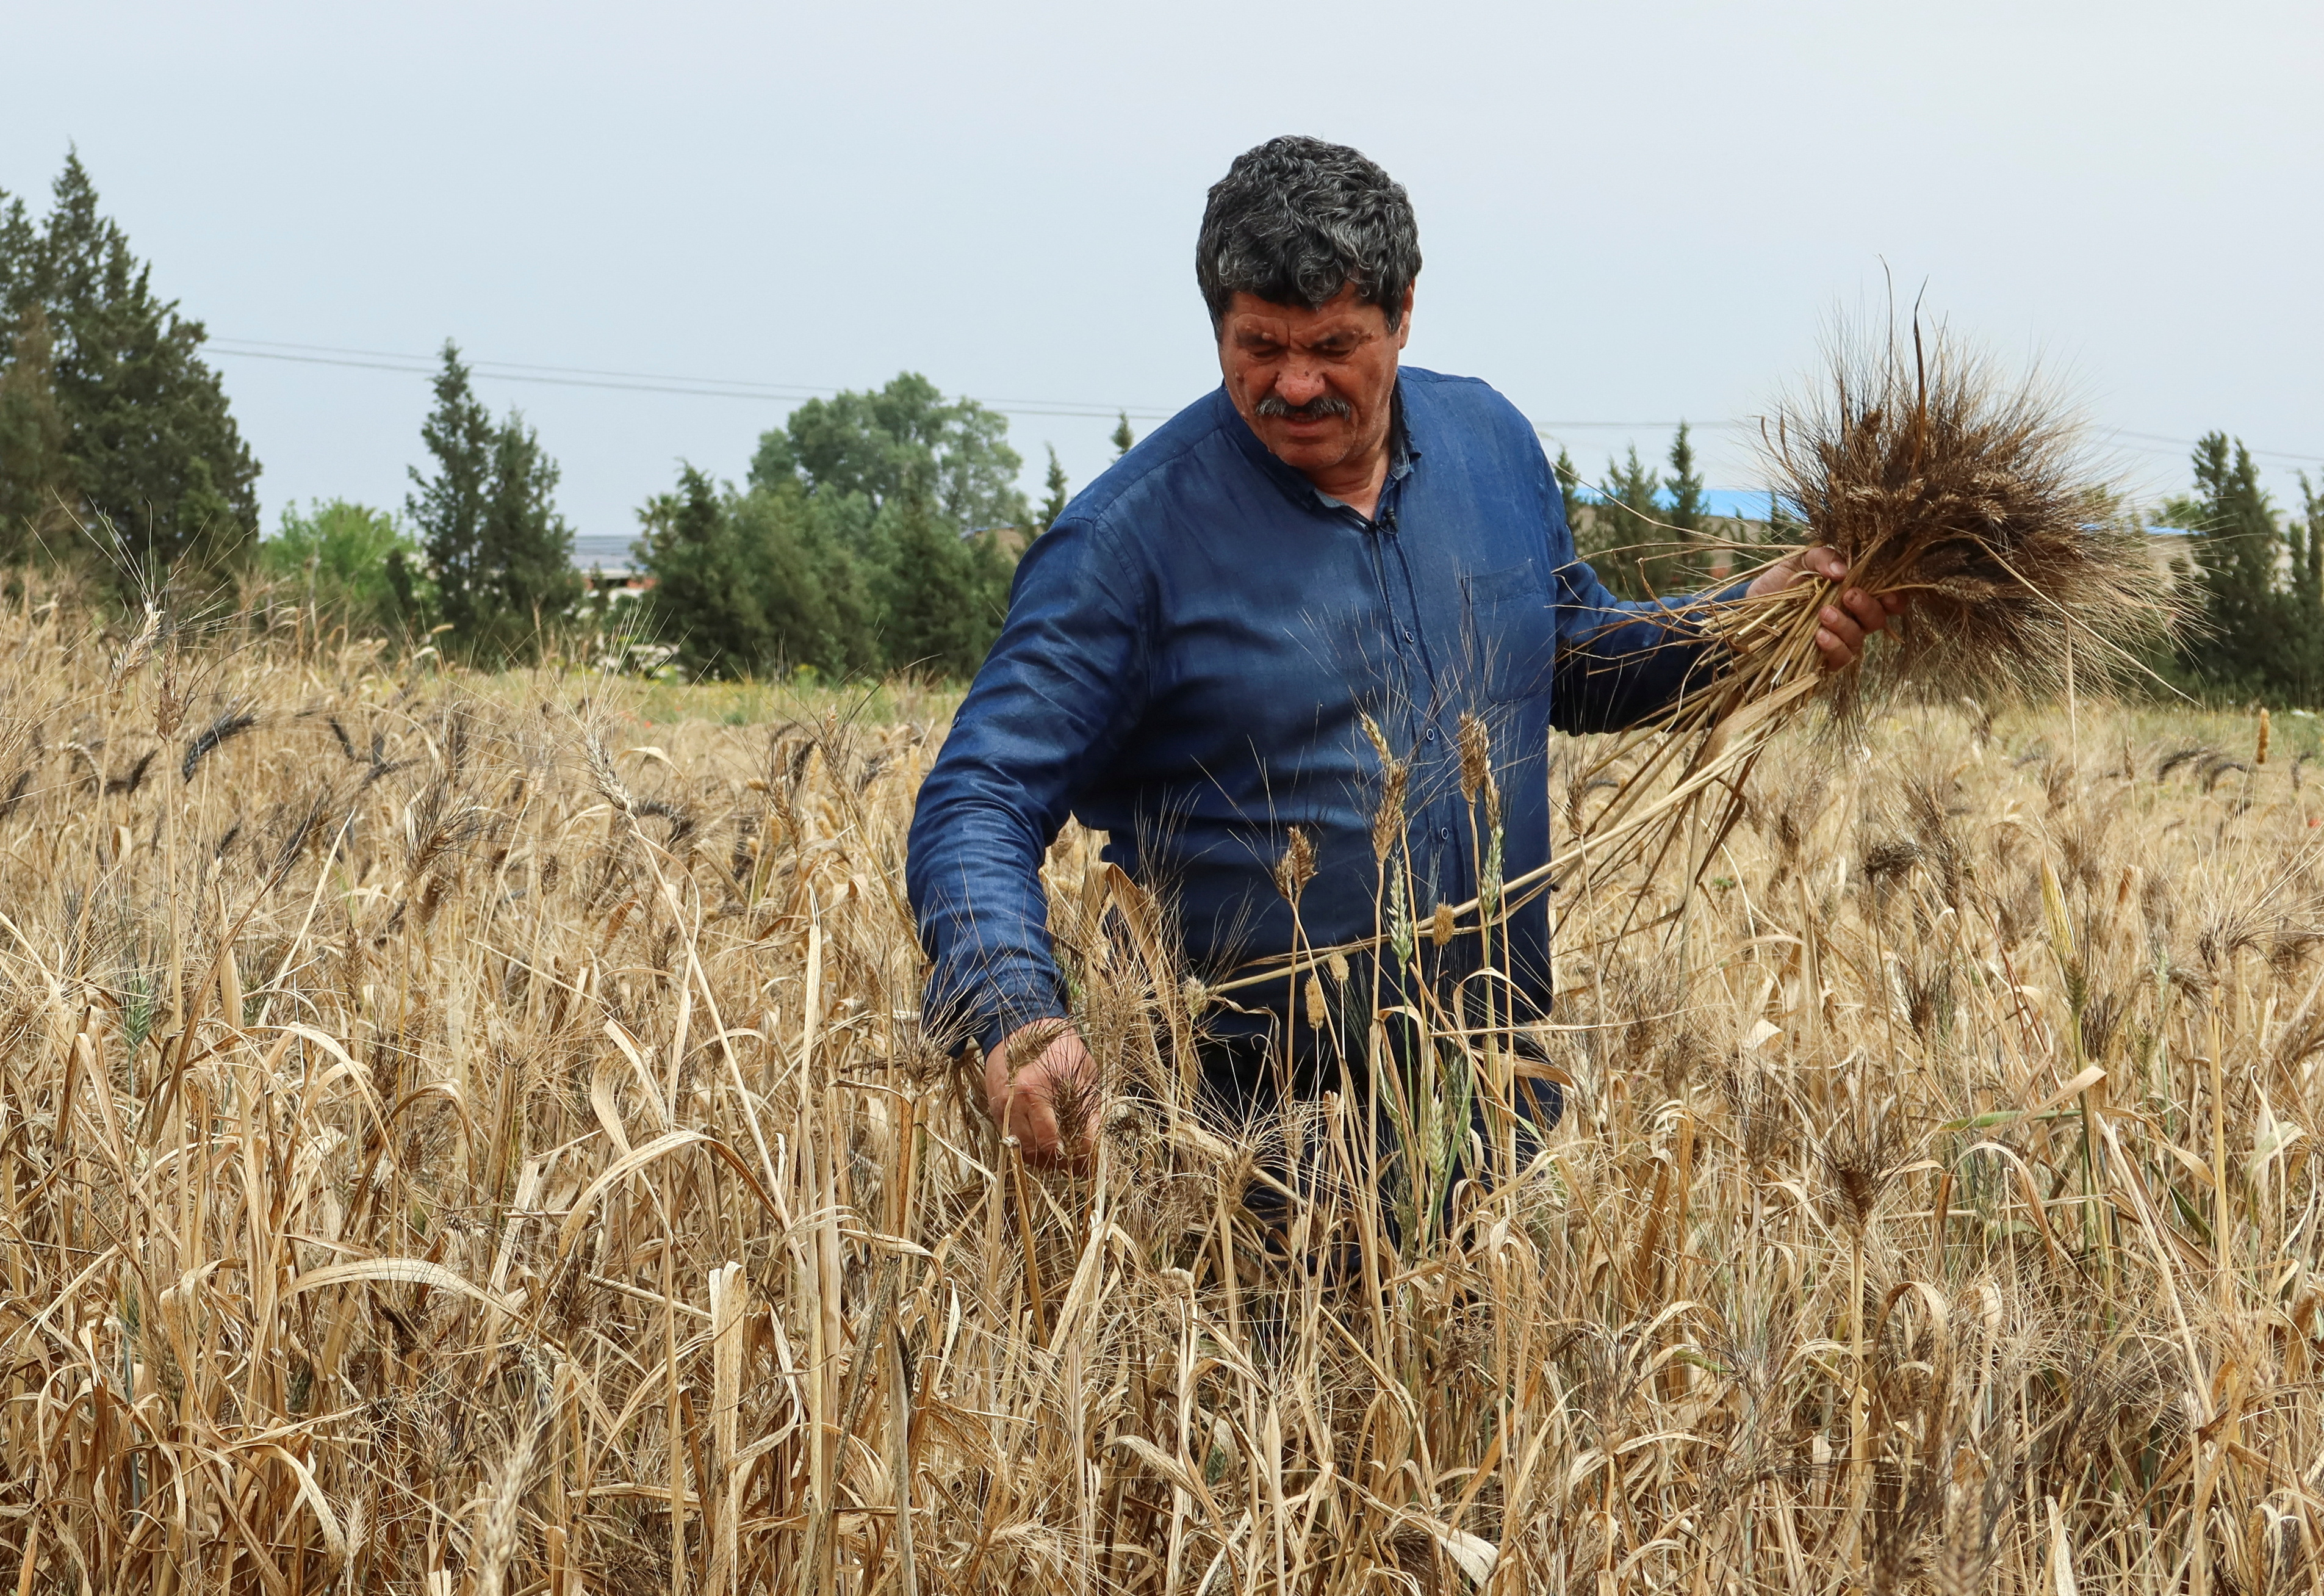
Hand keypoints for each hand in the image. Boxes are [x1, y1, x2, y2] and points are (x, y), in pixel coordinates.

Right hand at [984, 1022, 1095, 1169]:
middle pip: (1041, 1151)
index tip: (1091, 1159)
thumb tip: (1094, 1140)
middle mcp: (1018, 1103)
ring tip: (1061, 1156)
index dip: (1080, 1156)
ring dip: (1043, 1160)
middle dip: (1062, 1162)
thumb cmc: (1057, 1046)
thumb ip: (1088, 1107)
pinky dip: (1027, 1149)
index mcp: (1039, 1091)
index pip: (1061, 1140)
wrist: (1020, 1025)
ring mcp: (1003, 1108)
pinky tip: (1042, 1144)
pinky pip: (1010, 1142)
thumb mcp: (1082, 1071)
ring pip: (1023, 1152)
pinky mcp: (994, 1110)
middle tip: (1078, 1162)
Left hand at [1745, 546, 1903, 669]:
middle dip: (1868, 608)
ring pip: (1858, 639)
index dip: (1895, 599)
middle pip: (1877, 620)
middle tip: (1848, 595)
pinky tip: (1819, 635)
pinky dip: (1833, 646)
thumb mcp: (1801, 561)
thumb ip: (1822, 558)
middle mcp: (1853, 618)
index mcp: (1856, 593)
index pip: (1888, 600)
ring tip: (1824, 614)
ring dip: (1845, 626)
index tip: (1888, 594)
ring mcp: (1839, 639)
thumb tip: (1841, 570)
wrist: (1753, 602)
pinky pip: (1840, 658)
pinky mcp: (1822, 658)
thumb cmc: (1783, 580)